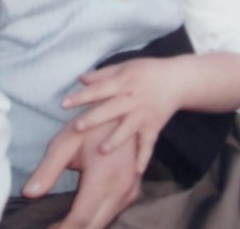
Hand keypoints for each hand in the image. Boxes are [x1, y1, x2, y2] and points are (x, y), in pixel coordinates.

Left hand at [23, 118, 139, 228]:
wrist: (120, 109)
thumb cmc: (89, 123)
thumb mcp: (65, 142)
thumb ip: (47, 170)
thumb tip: (28, 193)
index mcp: (105, 176)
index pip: (81, 219)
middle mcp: (122, 187)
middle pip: (94, 226)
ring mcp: (131, 190)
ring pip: (104, 222)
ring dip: (83, 227)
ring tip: (59, 225)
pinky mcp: (133, 191)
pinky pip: (113, 214)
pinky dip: (95, 220)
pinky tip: (77, 219)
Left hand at [62, 58, 182, 172]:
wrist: (176, 80)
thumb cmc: (145, 71)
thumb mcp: (124, 66)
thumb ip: (102, 74)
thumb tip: (80, 79)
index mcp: (122, 82)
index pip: (98, 90)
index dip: (81, 97)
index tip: (64, 104)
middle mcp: (131, 99)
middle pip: (110, 109)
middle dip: (94, 119)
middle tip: (77, 127)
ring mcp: (143, 115)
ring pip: (128, 129)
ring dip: (115, 140)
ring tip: (101, 151)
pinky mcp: (154, 127)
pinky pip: (148, 144)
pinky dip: (143, 158)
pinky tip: (135, 172)